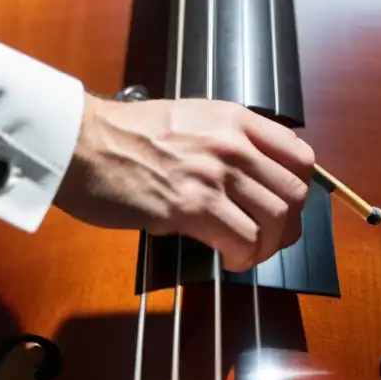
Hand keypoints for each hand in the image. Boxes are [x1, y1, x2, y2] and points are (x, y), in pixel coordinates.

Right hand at [54, 93, 315, 271]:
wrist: (80, 143)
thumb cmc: (122, 135)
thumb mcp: (187, 119)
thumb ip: (222, 141)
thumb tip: (246, 178)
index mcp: (234, 119)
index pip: (300, 155)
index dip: (300, 189)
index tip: (286, 207)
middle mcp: (232, 144)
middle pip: (294, 194)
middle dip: (288, 226)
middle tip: (270, 240)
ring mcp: (213, 174)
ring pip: (275, 220)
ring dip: (267, 248)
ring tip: (247, 254)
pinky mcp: (191, 206)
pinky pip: (242, 241)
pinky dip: (243, 258)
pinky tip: (229, 261)